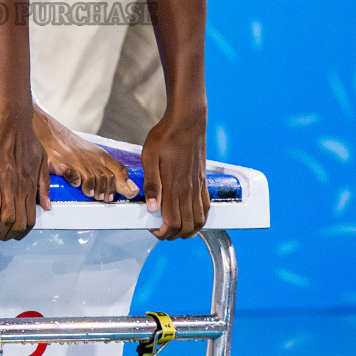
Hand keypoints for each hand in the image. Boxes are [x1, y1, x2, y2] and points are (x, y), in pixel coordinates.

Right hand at [0, 104, 50, 239]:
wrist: (9, 115)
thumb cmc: (23, 134)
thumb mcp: (40, 159)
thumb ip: (44, 183)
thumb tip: (47, 207)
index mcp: (32, 183)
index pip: (31, 217)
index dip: (23, 231)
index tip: (13, 234)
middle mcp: (21, 186)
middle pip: (19, 222)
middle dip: (9, 235)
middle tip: (0, 237)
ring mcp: (6, 182)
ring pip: (5, 217)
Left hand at [142, 108, 209, 239]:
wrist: (187, 121)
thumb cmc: (165, 136)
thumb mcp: (149, 157)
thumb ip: (152, 184)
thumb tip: (151, 208)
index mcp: (174, 186)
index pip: (172, 221)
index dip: (162, 232)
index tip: (152, 229)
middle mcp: (188, 189)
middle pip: (186, 226)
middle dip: (173, 235)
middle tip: (161, 231)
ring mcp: (198, 186)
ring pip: (199, 220)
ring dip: (188, 230)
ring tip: (175, 229)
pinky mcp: (203, 180)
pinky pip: (206, 206)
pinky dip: (201, 219)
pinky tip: (192, 219)